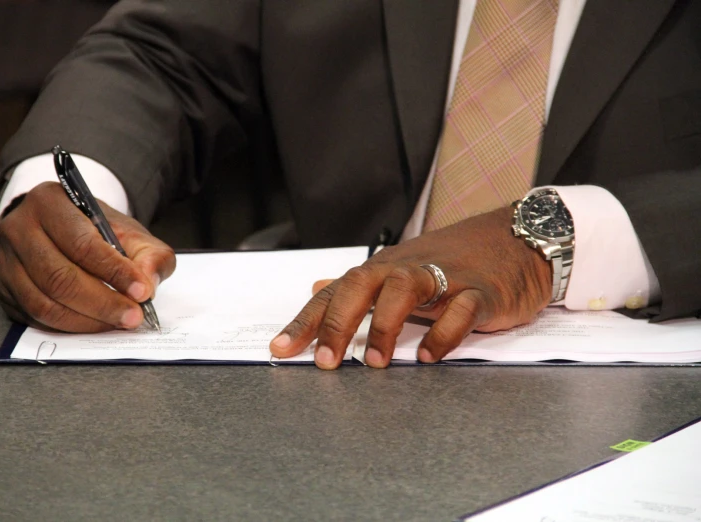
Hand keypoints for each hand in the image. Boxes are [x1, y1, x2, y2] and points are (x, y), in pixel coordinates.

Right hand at [0, 182, 175, 331]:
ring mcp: (5, 260)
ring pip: (43, 302)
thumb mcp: (130, 231)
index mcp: (49, 202)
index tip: (141, 291)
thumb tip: (147, 284)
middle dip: (102, 303)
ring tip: (118, 322)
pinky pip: (35, 316)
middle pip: (59, 277)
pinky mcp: (4, 289)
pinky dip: (69, 326)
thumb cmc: (97, 230)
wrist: (61, 229)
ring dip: (86, 320)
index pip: (81, 243)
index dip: (114, 272)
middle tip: (133, 316)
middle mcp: (19, 228)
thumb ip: (150, 254)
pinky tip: (95, 324)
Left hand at [269, 207, 551, 368]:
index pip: (337, 292)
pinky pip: (461, 309)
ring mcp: (446, 277)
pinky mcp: (481, 291)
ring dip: (386, 325)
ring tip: (376, 363)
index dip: (308, 320)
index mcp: (386, 268)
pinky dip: (445, 332)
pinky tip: (431, 356)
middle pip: (364, 284)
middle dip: (341, 321)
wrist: (518, 240)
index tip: (282, 351)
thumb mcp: (401, 271)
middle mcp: (409, 268)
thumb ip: (358, 286)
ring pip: (406, 288)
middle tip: (327, 361)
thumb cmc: (454, 261)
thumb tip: (317, 289)